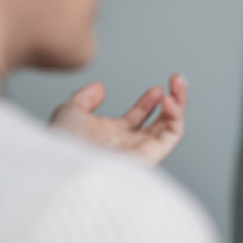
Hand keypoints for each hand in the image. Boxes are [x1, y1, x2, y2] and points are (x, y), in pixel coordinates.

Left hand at [49, 74, 187, 165]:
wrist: (66, 164)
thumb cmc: (62, 145)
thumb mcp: (70, 111)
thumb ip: (85, 98)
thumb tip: (99, 87)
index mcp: (111, 136)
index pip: (138, 118)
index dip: (148, 101)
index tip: (156, 88)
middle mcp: (129, 145)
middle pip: (161, 122)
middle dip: (173, 99)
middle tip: (176, 79)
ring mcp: (141, 151)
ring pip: (172, 127)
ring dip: (179, 102)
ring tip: (178, 82)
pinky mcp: (151, 155)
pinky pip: (173, 135)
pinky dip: (176, 115)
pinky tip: (168, 99)